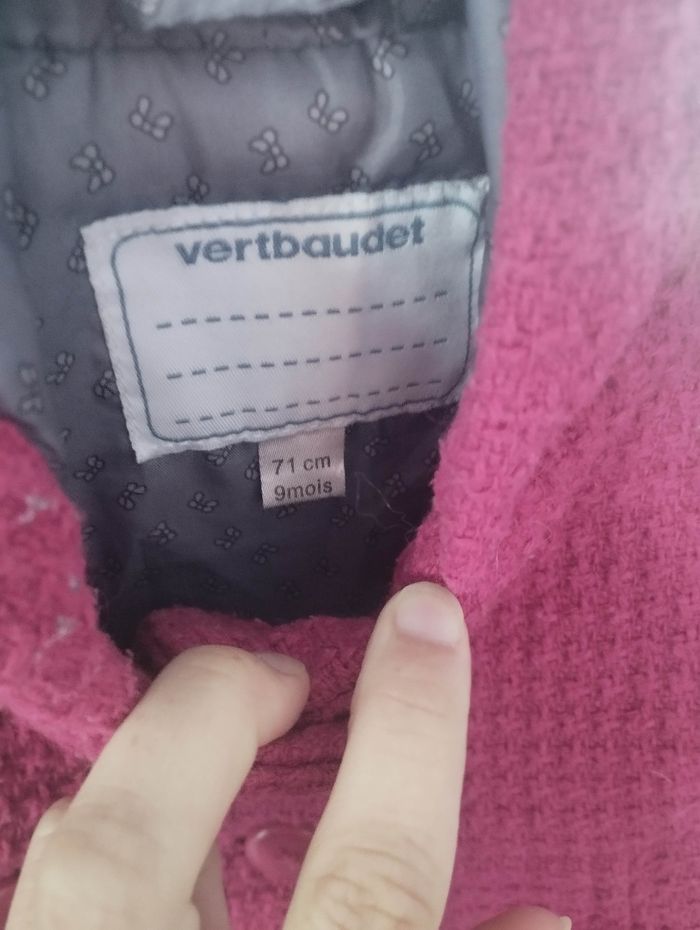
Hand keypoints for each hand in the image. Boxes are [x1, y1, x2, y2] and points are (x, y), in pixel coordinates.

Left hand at [4, 583, 570, 929]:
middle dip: (209, 713)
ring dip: (142, 772)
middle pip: (130, 845)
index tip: (432, 619)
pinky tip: (159, 831)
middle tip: (275, 671)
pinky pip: (52, 887)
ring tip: (214, 729)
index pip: (370, 883)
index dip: (411, 738)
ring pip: (66, 855)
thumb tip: (545, 914)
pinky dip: (113, 842)